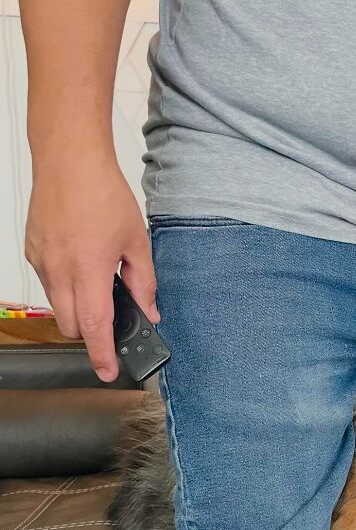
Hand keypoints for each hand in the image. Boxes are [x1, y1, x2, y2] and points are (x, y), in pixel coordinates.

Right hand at [25, 153, 158, 381]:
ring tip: (98, 281)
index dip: (102, 353)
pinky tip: (81, 263)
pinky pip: (48, 283)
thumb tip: (150, 310)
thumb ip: (144, 282)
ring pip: (58, 306)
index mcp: (89, 269)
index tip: (108, 371)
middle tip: (111, 324)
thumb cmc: (102, 192)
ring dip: (77, 307)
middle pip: (71, 325)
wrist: (68, 158)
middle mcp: (60, 269)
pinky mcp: (33, 251)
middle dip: (90, 333)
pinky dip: (65, 286)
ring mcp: (42, 261)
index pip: (94, 326)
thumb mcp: (136, 241)